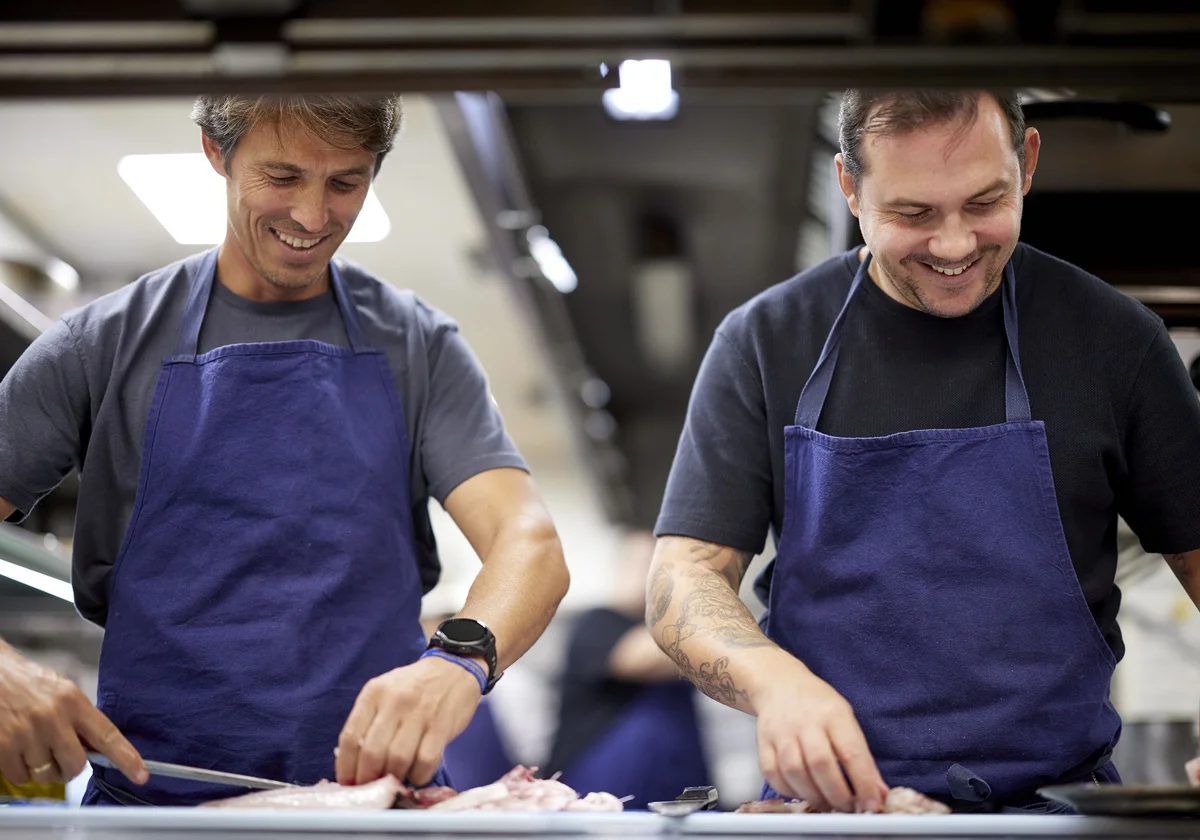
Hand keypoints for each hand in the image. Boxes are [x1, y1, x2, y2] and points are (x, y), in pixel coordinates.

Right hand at [0, 644, 146, 785]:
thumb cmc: (27, 682)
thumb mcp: (63, 692)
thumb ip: (80, 718)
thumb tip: (95, 749)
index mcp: (73, 701)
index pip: (107, 735)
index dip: (126, 758)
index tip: (140, 774)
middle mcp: (52, 718)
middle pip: (76, 765)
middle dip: (70, 767)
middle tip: (61, 755)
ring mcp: (27, 735)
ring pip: (47, 775)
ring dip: (44, 770)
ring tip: (35, 748)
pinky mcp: (4, 748)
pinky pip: (21, 777)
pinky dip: (21, 772)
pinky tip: (19, 752)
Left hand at [336, 657, 480, 785]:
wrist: (454, 668)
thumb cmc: (415, 686)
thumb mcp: (385, 692)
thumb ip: (369, 720)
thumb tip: (355, 763)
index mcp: (374, 693)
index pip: (351, 737)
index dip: (345, 767)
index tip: (348, 782)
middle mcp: (395, 701)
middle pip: (372, 753)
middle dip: (368, 778)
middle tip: (371, 787)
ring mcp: (420, 713)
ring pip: (398, 760)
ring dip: (394, 778)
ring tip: (395, 780)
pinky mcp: (442, 725)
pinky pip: (425, 761)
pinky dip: (418, 776)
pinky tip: (416, 774)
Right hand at [753, 665, 887, 812]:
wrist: (779, 684)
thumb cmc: (817, 704)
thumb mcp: (845, 718)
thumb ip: (861, 756)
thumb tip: (877, 792)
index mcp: (832, 713)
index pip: (851, 752)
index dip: (863, 782)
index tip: (872, 803)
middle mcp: (805, 722)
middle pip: (820, 764)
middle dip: (837, 794)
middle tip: (848, 808)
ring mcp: (781, 732)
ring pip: (795, 772)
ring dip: (814, 796)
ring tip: (827, 804)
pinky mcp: (763, 743)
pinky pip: (773, 775)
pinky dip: (789, 791)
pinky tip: (803, 792)